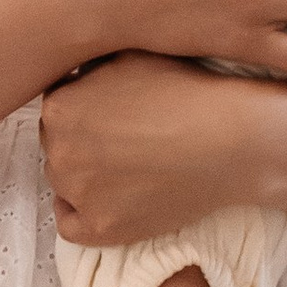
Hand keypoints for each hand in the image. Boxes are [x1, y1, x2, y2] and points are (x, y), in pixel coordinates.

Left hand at [42, 51, 286, 245]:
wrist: (231, 139)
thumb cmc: (185, 91)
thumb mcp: (128, 57)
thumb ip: (87, 68)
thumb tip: (71, 76)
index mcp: (59, 106)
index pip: (56, 111)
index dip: (84, 112)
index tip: (110, 117)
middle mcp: (59, 150)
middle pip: (58, 148)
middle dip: (83, 143)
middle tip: (123, 143)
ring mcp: (79, 192)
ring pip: (64, 184)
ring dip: (85, 178)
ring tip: (127, 169)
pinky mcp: (101, 228)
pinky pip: (71, 226)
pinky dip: (84, 215)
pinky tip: (108, 200)